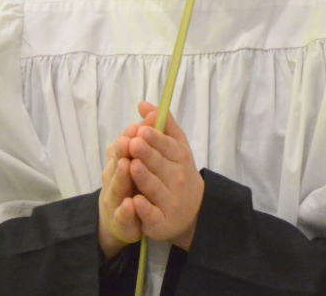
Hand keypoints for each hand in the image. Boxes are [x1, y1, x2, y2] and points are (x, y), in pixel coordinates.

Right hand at [98, 128, 141, 258]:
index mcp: (120, 164)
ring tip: (128, 165)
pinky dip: (126, 210)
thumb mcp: (139, 159)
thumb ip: (144, 137)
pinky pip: (123, 217)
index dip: (128, 138)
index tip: (135, 127)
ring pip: (117, 189)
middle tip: (131, 142)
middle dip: (123, 153)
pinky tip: (131, 204)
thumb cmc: (134, 184)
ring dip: (121, 176)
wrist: (125, 221)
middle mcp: (114, 181)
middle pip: (117, 166)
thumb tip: (150, 110)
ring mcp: (115, 202)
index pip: (122, 149)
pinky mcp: (122, 222)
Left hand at [126, 101, 204, 249]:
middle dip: (147, 154)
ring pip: (154, 188)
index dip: (155, 138)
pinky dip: (144, 209)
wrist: (193, 211)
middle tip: (134, 143)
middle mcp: (177, 178)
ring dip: (144, 177)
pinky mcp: (160, 221)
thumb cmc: (178, 172)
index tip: (142, 130)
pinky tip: (135, 202)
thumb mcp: (177, 147)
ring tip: (132, 166)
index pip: (168, 146)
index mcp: (180, 158)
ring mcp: (169, 200)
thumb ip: (163, 126)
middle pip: (159, 165)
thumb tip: (145, 105)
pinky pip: (152, 214)